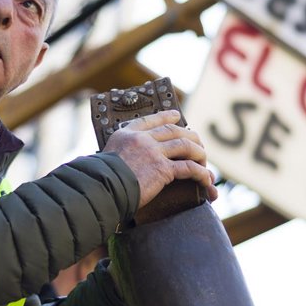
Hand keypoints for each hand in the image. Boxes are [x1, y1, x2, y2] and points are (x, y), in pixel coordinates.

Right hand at [102, 110, 217, 206]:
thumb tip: (126, 163)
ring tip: (204, 162)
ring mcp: (153, 152)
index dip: (166, 117)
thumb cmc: (100, 180)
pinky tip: (206, 180)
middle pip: (174, 131)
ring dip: (199, 153)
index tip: (177, 116)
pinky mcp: (162, 169)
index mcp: (127, 134)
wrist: (102, 189)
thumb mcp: (106, 158)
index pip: (151, 120)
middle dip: (190, 137)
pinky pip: (188, 168)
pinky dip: (200, 173)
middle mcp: (142, 139)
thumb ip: (120, 155)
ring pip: (186, 146)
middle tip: (198, 144)